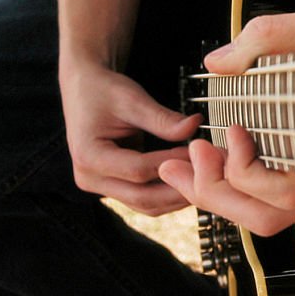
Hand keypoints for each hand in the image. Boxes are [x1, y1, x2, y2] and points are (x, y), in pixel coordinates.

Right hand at [59, 59, 200, 215]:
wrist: (85, 90)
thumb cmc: (104, 90)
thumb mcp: (132, 99)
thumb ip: (162, 118)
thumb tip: (195, 126)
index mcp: (89, 155)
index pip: (139, 170)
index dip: (172, 163)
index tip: (198, 153)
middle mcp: (89, 178)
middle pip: (142, 197)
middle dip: (180, 189)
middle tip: (210, 175)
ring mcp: (101, 187)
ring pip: (146, 205)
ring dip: (178, 197)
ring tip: (205, 180)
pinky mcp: (113, 188)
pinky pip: (146, 199)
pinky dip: (169, 193)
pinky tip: (192, 181)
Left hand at [158, 8, 294, 234]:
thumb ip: (268, 39)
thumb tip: (217, 64)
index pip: (277, 190)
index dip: (240, 168)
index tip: (230, 130)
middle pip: (269, 217)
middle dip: (213, 194)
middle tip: (178, 164)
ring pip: (277, 216)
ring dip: (227, 196)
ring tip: (192, 166)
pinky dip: (255, 189)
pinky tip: (234, 163)